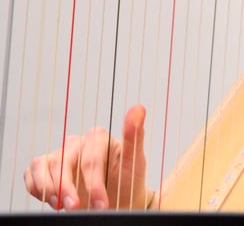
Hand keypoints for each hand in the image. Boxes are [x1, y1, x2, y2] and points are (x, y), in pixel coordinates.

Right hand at [24, 104, 151, 210]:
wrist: (118, 200)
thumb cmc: (127, 180)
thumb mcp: (135, 161)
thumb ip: (135, 135)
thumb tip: (139, 108)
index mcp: (98, 138)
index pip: (90, 157)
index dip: (94, 182)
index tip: (101, 202)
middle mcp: (77, 143)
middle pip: (64, 161)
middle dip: (69, 189)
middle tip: (77, 208)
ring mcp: (60, 155)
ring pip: (43, 166)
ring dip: (50, 189)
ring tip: (63, 206)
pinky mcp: (46, 167)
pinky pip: (31, 173)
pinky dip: (37, 188)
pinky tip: (52, 200)